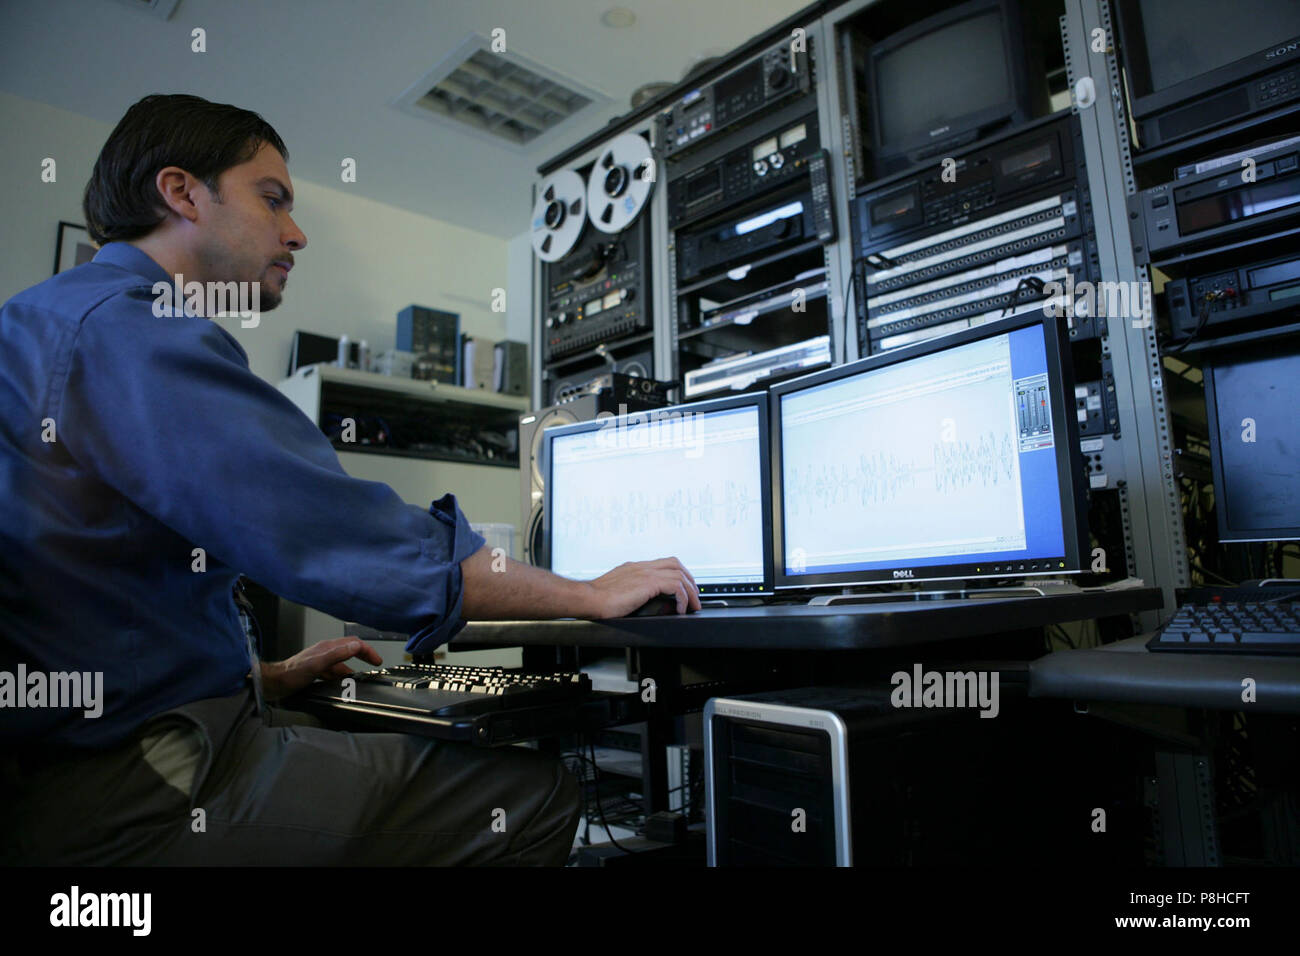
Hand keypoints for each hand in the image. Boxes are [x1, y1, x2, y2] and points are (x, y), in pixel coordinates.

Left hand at [259, 637, 382, 700]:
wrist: (274, 683)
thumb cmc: (292, 674)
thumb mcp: (317, 664)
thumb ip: (337, 654)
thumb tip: (356, 647)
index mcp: (328, 647)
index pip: (354, 644)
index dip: (368, 650)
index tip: (376, 660)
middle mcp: (326, 652)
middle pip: (350, 650)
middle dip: (364, 655)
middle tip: (374, 663)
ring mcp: (321, 661)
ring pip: (343, 663)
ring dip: (353, 668)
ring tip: (361, 678)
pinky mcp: (316, 671)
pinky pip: (334, 672)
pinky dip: (342, 677)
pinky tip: (342, 684)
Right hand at [583, 557, 700, 618]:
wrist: (588, 599)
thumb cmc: (597, 600)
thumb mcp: (617, 592)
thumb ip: (631, 592)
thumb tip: (644, 604)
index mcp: (634, 568)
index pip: (664, 563)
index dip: (678, 574)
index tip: (683, 588)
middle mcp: (641, 567)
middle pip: (676, 564)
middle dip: (689, 580)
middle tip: (694, 596)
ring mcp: (645, 572)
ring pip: (679, 574)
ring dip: (690, 591)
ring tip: (692, 606)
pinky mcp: (648, 582)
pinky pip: (676, 586)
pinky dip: (682, 597)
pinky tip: (680, 609)